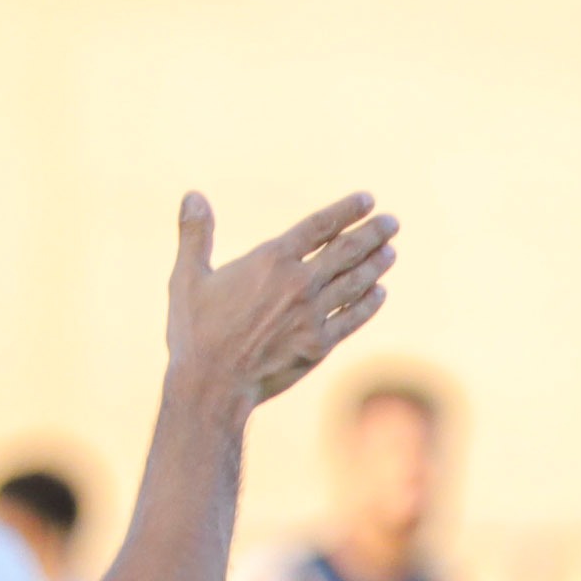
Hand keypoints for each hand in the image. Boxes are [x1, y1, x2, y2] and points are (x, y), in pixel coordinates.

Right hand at [166, 190, 397, 409]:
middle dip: (373, 233)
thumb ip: (195, 234)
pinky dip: (368, 303)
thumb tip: (192, 195)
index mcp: (270, 260)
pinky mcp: (318, 345)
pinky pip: (352, 318)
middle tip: (392, 222)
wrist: (212, 384)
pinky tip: (379, 293)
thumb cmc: (195, 332)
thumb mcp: (187, 277)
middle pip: (347, 250)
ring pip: (355, 283)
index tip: (367, 200)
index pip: (319, 226)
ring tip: (391, 251)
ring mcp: (312, 316)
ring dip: (376, 265)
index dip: (346, 211)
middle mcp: (298, 284)